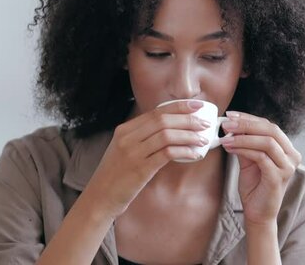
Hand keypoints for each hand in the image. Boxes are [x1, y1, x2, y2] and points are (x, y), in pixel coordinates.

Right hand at [85, 100, 210, 217]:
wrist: (100, 198)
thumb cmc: (116, 175)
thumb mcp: (124, 149)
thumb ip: (142, 137)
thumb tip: (172, 129)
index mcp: (125, 129)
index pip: (156, 112)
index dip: (179, 107)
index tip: (196, 106)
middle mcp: (128, 138)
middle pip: (163, 120)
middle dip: (188, 119)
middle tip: (204, 124)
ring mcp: (133, 153)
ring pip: (167, 135)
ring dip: (189, 135)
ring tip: (202, 139)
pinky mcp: (140, 169)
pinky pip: (167, 154)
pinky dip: (184, 151)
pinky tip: (194, 154)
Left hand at [219, 111, 302, 225]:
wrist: (258, 213)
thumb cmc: (254, 186)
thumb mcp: (248, 159)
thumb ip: (245, 143)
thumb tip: (231, 125)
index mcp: (287, 149)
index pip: (269, 126)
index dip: (249, 118)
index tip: (230, 115)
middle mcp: (292, 156)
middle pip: (270, 130)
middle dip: (246, 124)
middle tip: (226, 124)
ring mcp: (287, 167)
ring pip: (266, 142)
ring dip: (243, 137)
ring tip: (225, 138)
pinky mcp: (278, 177)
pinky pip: (261, 157)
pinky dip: (244, 150)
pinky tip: (230, 148)